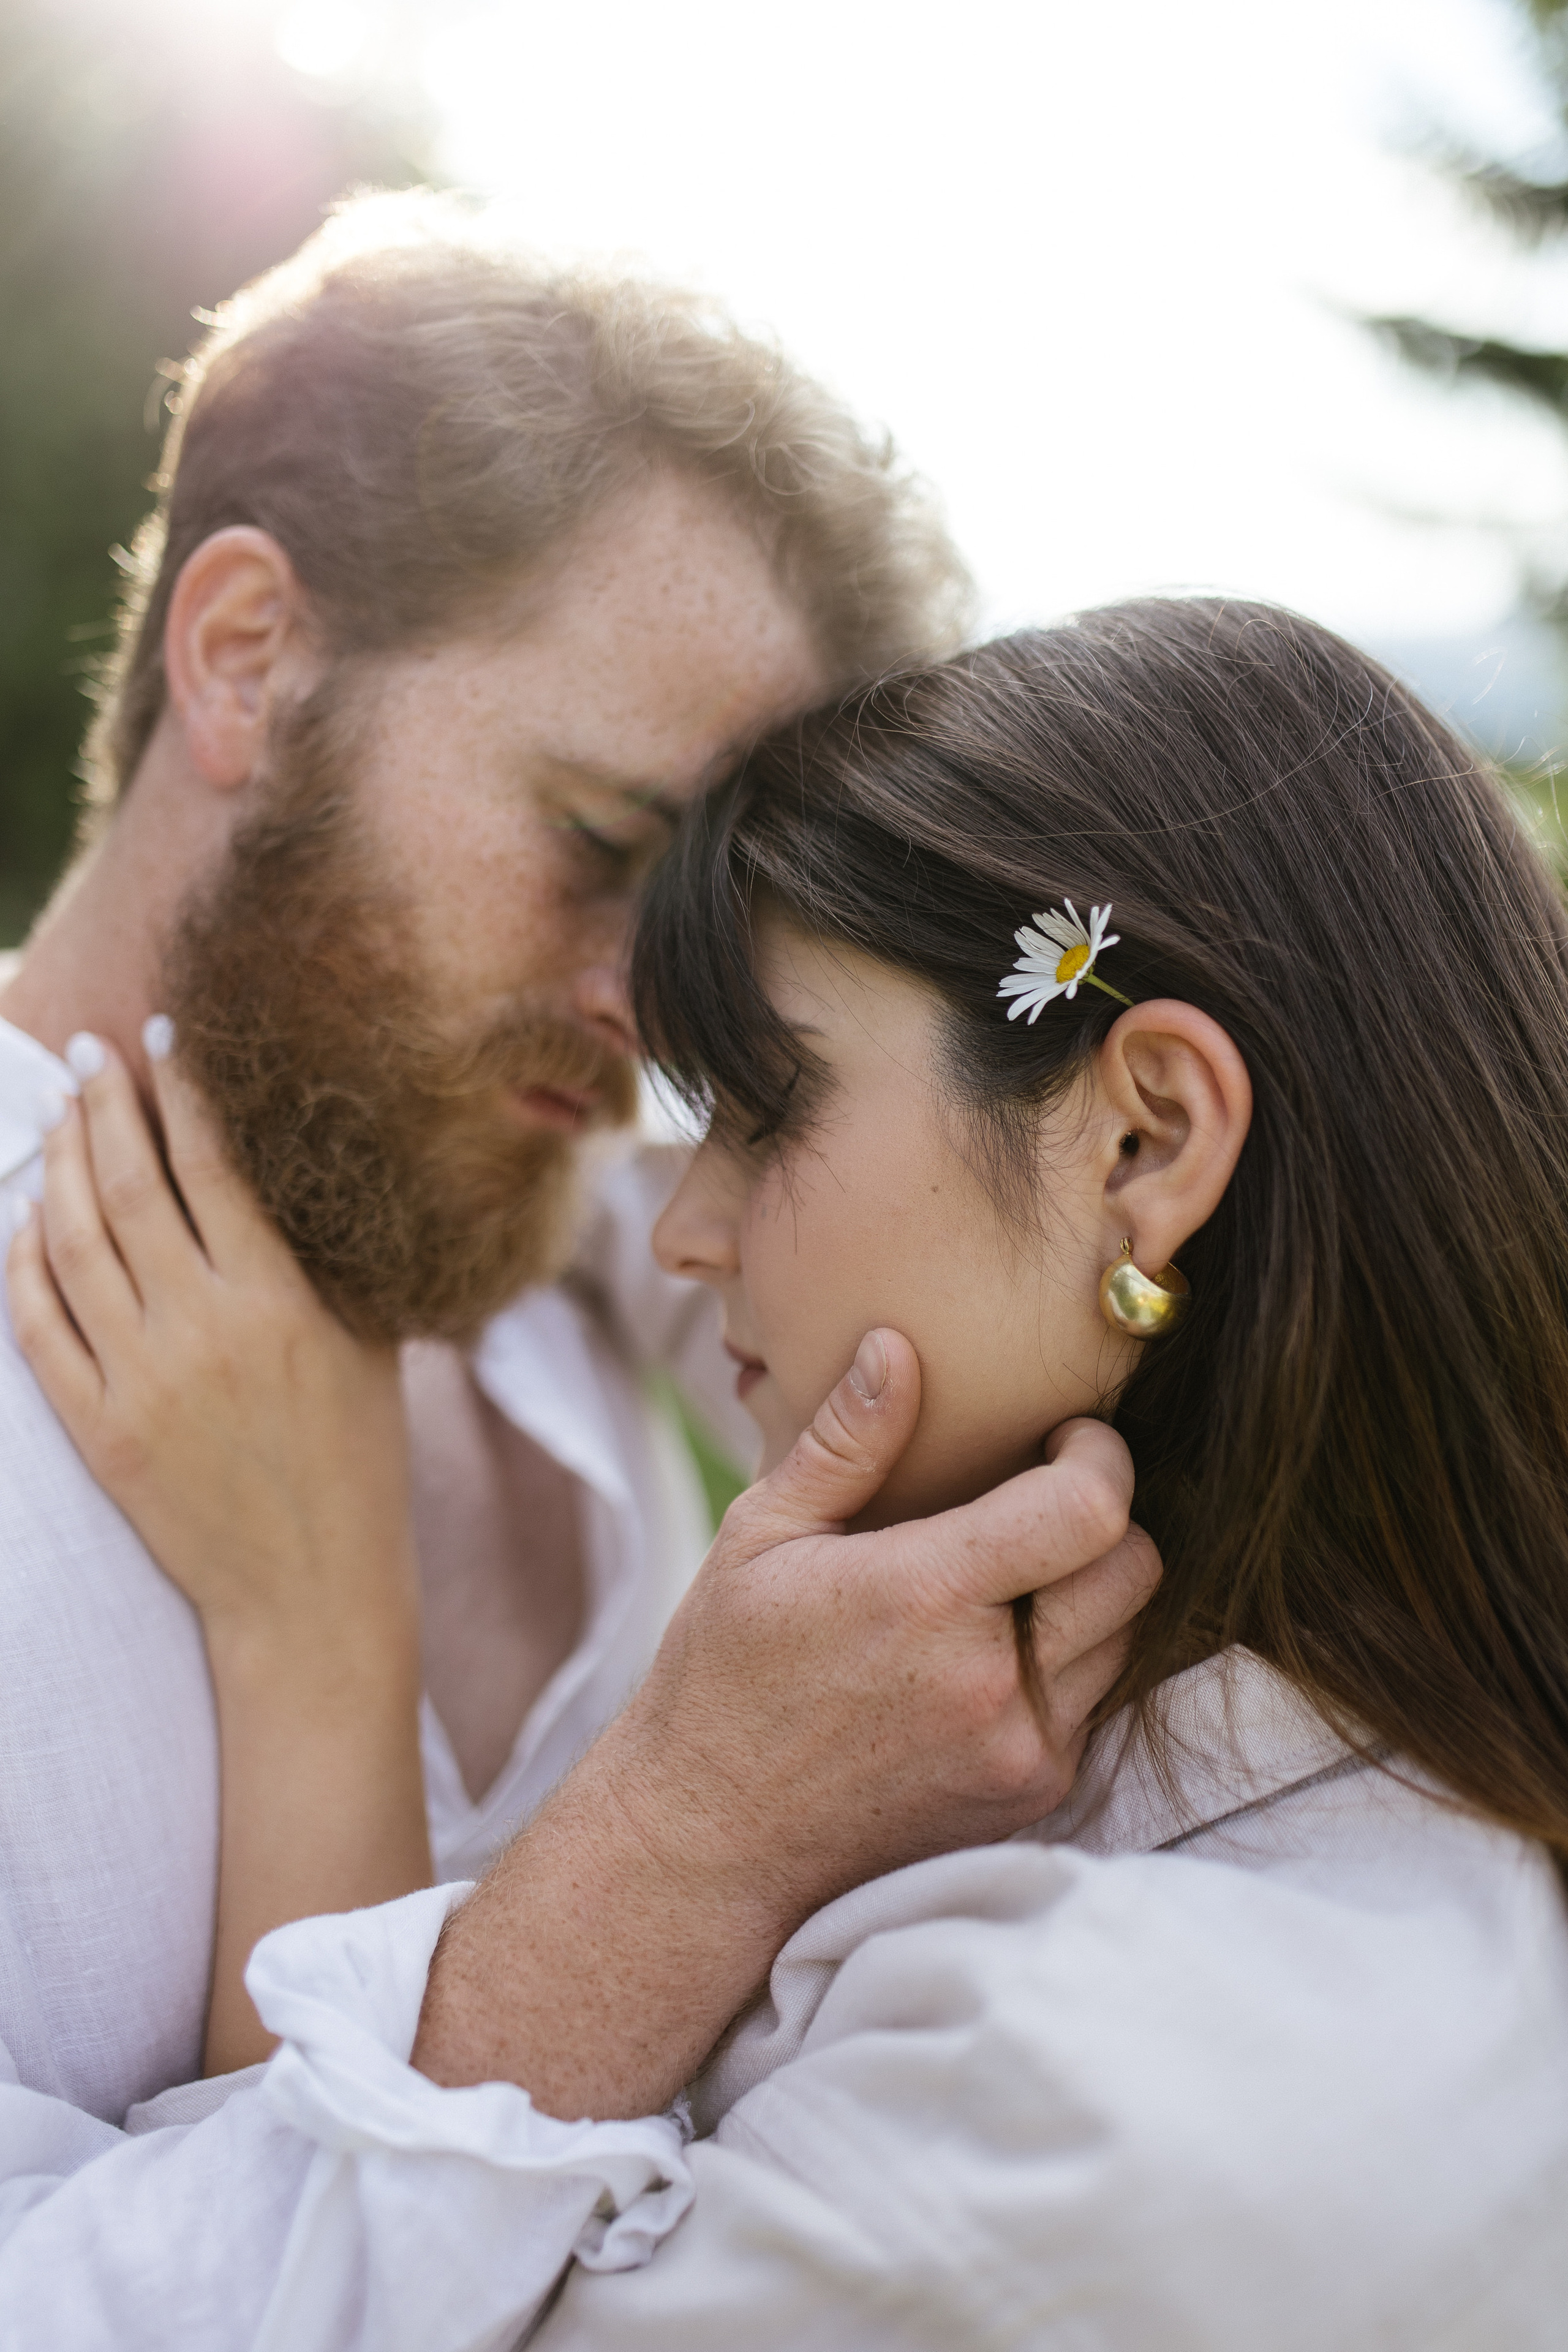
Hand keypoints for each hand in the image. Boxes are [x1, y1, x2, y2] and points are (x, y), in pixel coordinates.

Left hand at [7, 1034, 412, 1658]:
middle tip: (89, 1054)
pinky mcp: (99, 1428)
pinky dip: (25, 1262)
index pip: (213, 1165)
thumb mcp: (367, 1344)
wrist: (310, 1590)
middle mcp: (203, 1330)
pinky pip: (39, 1325)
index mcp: (279, 1302)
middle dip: (103, 1107)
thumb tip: (277, 1169)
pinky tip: (27, 1220)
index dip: (183, 1091)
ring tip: (60, 1118)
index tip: (164, 1038)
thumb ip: (323, 1259)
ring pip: (73, 1243)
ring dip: (57, 1167)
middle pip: (129, 1187)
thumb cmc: (357, 1462)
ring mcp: (142, 1381)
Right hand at [414, 1329, 1158, 2115]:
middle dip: (1104, 1516)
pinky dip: (1071, 1660)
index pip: (1090, 1512)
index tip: (1065, 1438)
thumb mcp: (760, 1536)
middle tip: (1043, 1495)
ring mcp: (1019, 1751)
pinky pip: (1097, 1702)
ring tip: (1011, 1573)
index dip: (1099, 1457)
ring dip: (1091, 1591)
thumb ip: (846, 1441)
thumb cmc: (724, 1673)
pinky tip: (996, 1643)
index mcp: (924, 1600)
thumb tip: (897, 1346)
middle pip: (1135, 1568)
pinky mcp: (1031, 1796)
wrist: (710, 1840)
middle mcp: (989, 1683)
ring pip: (1128, 1637)